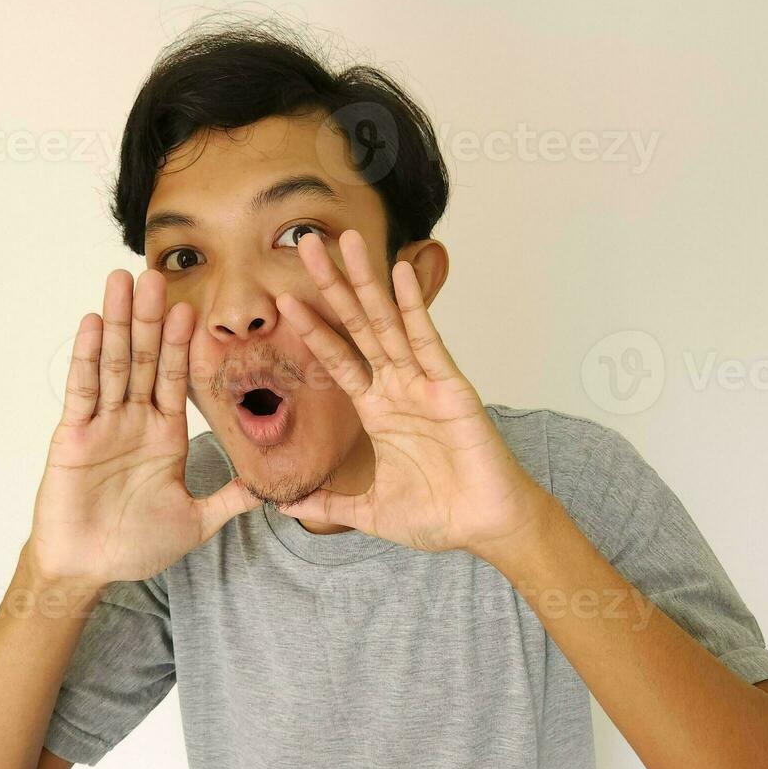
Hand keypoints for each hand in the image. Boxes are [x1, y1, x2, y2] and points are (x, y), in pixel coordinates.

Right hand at [26, 269, 259, 587]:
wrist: (89, 570)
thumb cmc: (135, 546)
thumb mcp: (196, 521)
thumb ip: (230, 500)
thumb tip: (272, 489)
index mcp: (164, 435)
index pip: (176, 378)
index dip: (183, 344)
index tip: (192, 308)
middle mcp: (134, 421)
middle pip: (144, 358)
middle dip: (150, 317)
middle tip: (154, 273)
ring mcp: (103, 425)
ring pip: (114, 363)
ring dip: (119, 321)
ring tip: (122, 280)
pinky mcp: (73, 437)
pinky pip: (84, 390)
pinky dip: (87, 356)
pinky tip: (92, 322)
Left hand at [272, 229, 549, 555]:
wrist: (484, 528)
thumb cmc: (439, 516)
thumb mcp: (369, 510)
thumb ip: (329, 503)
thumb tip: (286, 504)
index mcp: (379, 410)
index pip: (338, 359)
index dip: (312, 328)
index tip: (283, 298)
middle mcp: (398, 387)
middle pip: (357, 325)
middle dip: (332, 285)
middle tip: (307, 242)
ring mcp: (423, 383)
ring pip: (387, 322)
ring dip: (366, 281)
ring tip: (346, 241)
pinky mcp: (450, 386)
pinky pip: (427, 340)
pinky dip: (413, 306)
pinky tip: (398, 273)